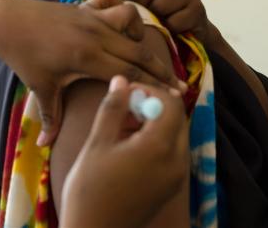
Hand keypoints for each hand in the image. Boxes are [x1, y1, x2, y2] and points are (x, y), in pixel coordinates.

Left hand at [0, 0, 181, 145]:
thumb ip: (50, 117)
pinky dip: (122, 14)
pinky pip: (114, 4)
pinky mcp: (85, 7)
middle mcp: (96, 35)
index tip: (176, 94)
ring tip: (139, 50)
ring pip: (131, 19)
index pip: (131, 72)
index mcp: (87, 57)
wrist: (5, 23)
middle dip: (161, 68)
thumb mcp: (40, 87)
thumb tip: (44, 146)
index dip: (155, 84)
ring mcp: (92, 17)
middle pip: (139, 51)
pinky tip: (120, 26)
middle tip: (178, 83)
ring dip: (140, 34)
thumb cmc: (23, 57)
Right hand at [60, 76, 188, 227]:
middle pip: (177, 116)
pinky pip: (172, 150)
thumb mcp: (97, 143)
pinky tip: (129, 142)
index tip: (126, 91)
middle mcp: (177, 161)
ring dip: (154, 120)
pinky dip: (156, 137)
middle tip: (124, 105)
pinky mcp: (172, 185)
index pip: (171, 103)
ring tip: (122, 123)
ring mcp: (177, 176)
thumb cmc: (90, 188)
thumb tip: (121, 79)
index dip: (150, 90)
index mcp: (159, 147)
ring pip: (175, 132)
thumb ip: (113, 108)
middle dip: (152, 104)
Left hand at [104, 0, 219, 45]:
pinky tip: (171, 30)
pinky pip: (173, 21)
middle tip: (137, 17)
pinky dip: (169, 29)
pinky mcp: (198, 9)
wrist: (193, 32)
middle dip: (137, 5)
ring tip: (157, 22)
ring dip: (155, 18)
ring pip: (159, 5)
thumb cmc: (161, 16)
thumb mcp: (143, 1)